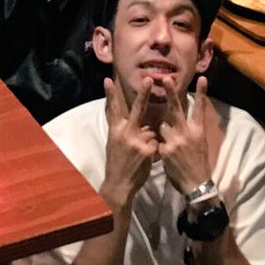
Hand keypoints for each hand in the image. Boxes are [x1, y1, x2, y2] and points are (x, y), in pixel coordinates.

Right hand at [99, 78, 158, 211]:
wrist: (119, 185)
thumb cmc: (117, 163)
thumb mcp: (113, 143)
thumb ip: (122, 129)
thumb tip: (131, 117)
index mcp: (116, 130)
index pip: (113, 109)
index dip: (110, 94)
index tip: (108, 80)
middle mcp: (126, 133)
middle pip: (138, 109)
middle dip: (144, 93)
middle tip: (149, 79)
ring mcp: (137, 141)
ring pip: (152, 131)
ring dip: (151, 139)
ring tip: (140, 153)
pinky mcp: (148, 150)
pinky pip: (157, 143)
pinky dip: (156, 149)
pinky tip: (148, 159)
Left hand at [159, 76, 212, 197]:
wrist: (196, 185)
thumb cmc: (199, 163)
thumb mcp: (200, 144)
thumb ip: (190, 130)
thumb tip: (182, 119)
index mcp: (198, 131)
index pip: (200, 109)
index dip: (201, 93)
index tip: (202, 78)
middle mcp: (187, 133)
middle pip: (176, 110)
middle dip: (170, 93)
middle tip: (166, 78)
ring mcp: (175, 141)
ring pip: (163, 126)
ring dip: (164, 130)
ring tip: (172, 143)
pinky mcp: (165, 150)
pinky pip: (159, 142)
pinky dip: (161, 146)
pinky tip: (168, 156)